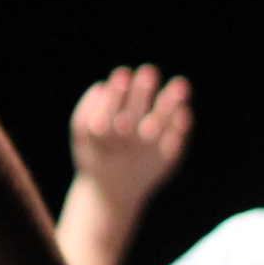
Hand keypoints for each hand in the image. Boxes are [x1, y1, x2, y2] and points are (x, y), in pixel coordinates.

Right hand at [69, 66, 191, 218]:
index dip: (116, 93)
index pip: (107, 111)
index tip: (123, 73)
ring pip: (160, 125)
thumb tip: (103, 86)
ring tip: (181, 84)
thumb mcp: (81, 133)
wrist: (111, 194)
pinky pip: (176, 139)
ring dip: (170, 104)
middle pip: (134, 114)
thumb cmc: (95, 153)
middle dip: (141, 93)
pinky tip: (183, 110)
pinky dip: (180, 125)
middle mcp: (124, 143)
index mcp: (100, 136)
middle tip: (148, 71)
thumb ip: (87, 107)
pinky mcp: (166, 159)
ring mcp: (147, 152)